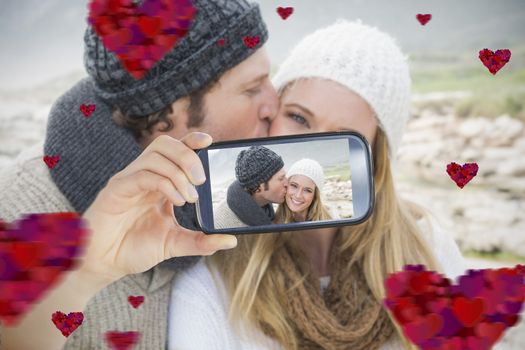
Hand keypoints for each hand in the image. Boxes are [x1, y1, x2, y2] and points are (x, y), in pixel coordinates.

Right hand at [79, 132, 236, 280]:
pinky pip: (142, 175)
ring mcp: (129, 180)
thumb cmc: (134, 248)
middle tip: (201, 180)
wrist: (104, 264)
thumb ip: (202, 241)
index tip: (210, 142)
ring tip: (190, 196)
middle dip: (188, 155)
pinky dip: (164, 184)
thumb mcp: (175, 243)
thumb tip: (231, 240)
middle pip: (165, 144)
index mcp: (158, 182)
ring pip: (155, 155)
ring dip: (178, 172)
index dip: (192, 140)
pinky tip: (176, 200)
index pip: (175, 150)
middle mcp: (144, 175)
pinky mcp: (117, 190)